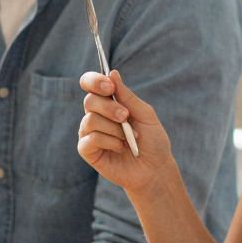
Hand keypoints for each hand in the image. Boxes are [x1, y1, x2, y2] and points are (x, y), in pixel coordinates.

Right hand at [76, 68, 175, 195]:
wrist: (154, 169)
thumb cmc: (152, 141)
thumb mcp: (145, 115)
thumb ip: (128, 96)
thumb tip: (112, 73)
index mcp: (107, 103)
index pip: (90, 84)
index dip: (95, 81)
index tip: (109, 87)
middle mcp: (95, 115)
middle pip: (90, 101)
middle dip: (110, 108)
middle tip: (126, 117)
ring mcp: (89, 133)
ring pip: (91, 120)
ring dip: (114, 129)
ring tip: (128, 139)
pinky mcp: (87, 150)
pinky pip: (91, 139)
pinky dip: (110, 142)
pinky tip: (119, 148)